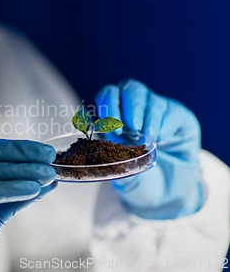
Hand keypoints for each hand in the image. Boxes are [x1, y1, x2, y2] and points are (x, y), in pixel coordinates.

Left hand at [95, 79, 202, 218]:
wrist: (170, 193)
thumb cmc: (140, 180)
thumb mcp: (124, 177)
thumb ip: (115, 166)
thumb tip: (104, 159)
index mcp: (115, 117)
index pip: (108, 95)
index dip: (108, 105)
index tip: (112, 128)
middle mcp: (135, 108)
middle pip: (130, 88)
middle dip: (129, 106)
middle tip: (132, 127)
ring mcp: (158, 110)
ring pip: (150, 99)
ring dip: (147, 118)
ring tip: (147, 137)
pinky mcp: (179, 117)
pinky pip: (171, 111)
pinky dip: (165, 125)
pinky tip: (161, 139)